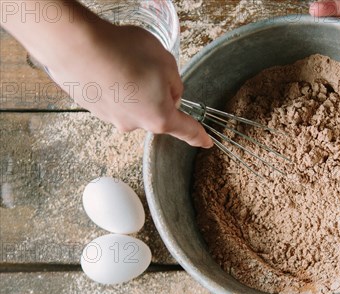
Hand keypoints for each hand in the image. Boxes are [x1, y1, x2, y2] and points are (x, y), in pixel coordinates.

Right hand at [1, 1, 211, 146]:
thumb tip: (169, 92)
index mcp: (160, 117)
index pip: (186, 130)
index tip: (206, 142)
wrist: (75, 45)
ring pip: (131, 101)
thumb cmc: (122, 52)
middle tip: (144, 66)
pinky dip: (111, 82)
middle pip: (156, 110)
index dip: (198, 136)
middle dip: (155, 91)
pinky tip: (105, 64)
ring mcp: (110, 118)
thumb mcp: (166, 62)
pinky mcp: (91, 108)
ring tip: (120, 61)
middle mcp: (134, 124)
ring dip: (130, 84)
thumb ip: (174, 83)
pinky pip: (110, 95)